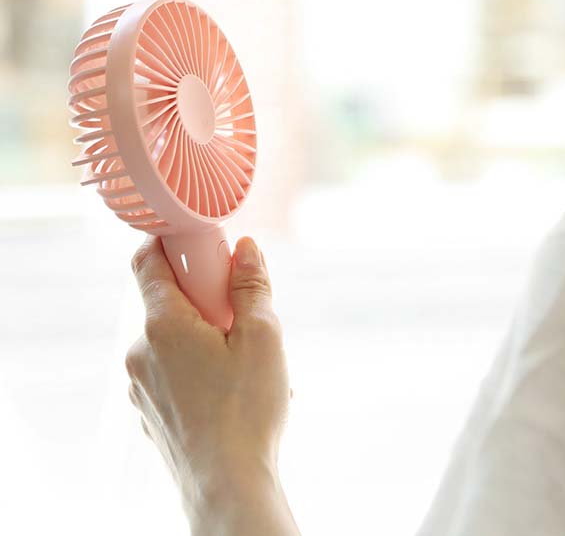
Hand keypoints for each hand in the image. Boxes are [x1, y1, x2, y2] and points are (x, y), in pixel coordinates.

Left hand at [125, 234, 292, 517]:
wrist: (228, 486)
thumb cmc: (247, 410)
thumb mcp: (263, 336)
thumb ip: (251, 286)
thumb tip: (245, 249)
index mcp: (163, 325)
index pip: (147, 261)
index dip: (171, 241)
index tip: (201, 242)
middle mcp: (140, 352)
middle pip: (166, 301)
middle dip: (204, 298)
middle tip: (242, 313)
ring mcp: (140, 386)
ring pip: (171, 340)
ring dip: (204, 337)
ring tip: (246, 363)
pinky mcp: (149, 412)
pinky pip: (172, 373)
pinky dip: (198, 367)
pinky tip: (232, 391)